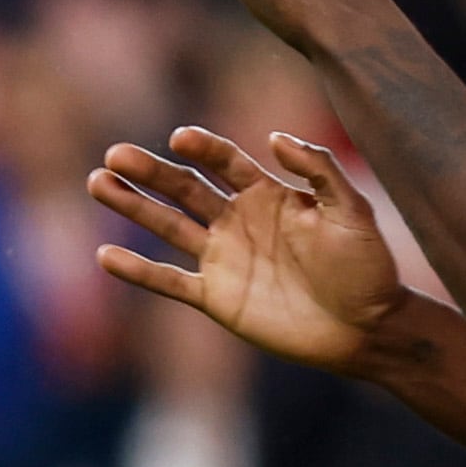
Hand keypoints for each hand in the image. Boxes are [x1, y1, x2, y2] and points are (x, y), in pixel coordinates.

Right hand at [91, 126, 406, 373]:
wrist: (367, 329)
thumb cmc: (366, 267)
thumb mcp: (352, 211)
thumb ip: (320, 170)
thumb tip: (275, 137)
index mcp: (270, 194)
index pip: (226, 161)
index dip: (203, 147)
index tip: (180, 138)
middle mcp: (239, 220)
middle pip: (186, 187)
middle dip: (150, 171)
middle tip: (114, 155)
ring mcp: (224, 258)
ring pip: (168, 226)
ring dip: (133, 206)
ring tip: (99, 183)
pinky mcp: (216, 297)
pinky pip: (169, 282)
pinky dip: (138, 271)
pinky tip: (106, 255)